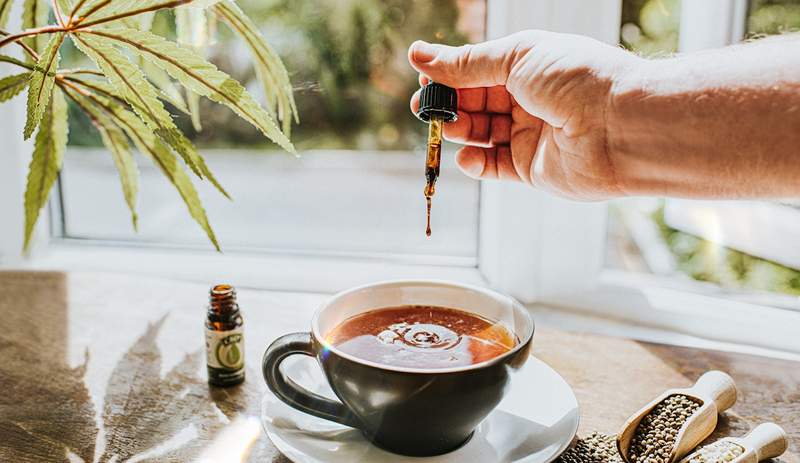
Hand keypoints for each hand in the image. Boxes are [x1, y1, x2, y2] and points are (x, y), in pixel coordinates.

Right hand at [409, 31, 639, 199]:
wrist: (622, 126)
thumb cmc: (578, 79)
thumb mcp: (516, 57)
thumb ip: (466, 63)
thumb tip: (420, 56)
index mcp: (529, 65)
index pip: (478, 69)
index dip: (449, 73)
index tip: (422, 76)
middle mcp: (529, 99)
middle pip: (476, 102)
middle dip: (448, 104)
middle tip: (424, 108)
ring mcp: (531, 134)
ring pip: (481, 134)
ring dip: (459, 130)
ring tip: (444, 126)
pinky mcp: (533, 169)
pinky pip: (495, 167)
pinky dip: (476, 163)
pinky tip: (465, 157)